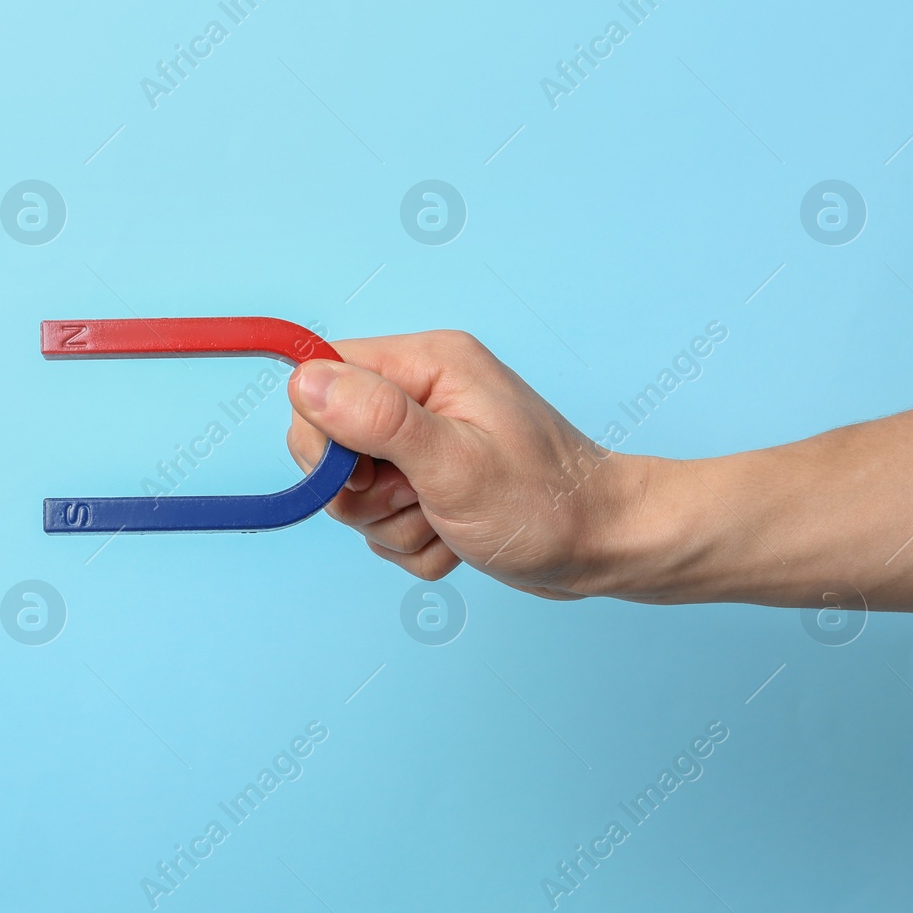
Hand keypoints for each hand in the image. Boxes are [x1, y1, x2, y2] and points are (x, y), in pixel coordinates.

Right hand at [286, 331, 647, 597]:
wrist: (608, 548)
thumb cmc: (545, 505)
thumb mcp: (454, 463)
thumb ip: (376, 419)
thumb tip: (304, 381)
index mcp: (426, 365)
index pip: (320, 380)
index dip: (325, 439)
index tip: (368, 475)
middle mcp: (423, 393)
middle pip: (330, 444)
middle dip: (363, 495)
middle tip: (418, 502)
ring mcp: (427, 440)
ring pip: (355, 493)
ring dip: (394, 526)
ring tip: (449, 522)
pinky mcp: (432, 482)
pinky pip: (384, 520)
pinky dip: (414, 542)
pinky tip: (459, 537)